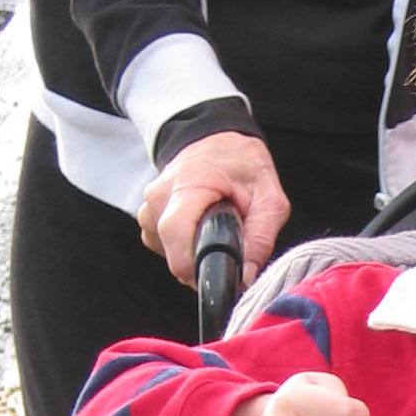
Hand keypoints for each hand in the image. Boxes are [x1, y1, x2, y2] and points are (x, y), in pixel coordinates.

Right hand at [138, 131, 291, 287]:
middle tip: (229, 245)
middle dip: (203, 262)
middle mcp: (159, 197)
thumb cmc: (241, 163)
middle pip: (173, 253)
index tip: (223, 273)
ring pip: (167, 253)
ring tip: (214, 229)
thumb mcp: (269, 196)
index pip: (176, 236)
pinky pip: (162, 246)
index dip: (197, 266)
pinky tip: (199, 229)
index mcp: (187, 186)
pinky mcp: (147, 217)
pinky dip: (184, 246)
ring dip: (194, 253)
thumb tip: (246, 277)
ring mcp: (148, 207)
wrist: (215, 139)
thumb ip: (261, 237)